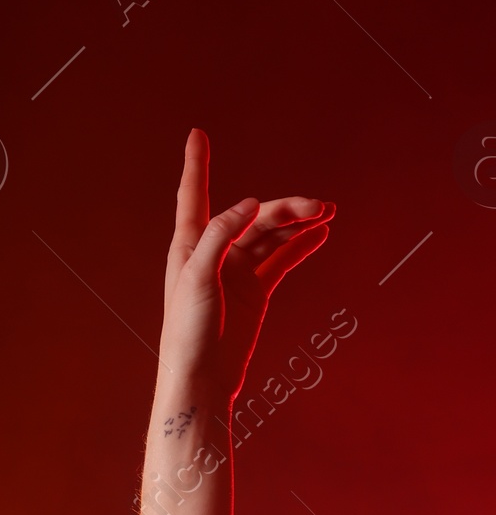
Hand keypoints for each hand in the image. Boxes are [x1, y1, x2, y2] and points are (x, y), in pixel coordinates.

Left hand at [158, 128, 334, 404]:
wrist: (201, 380)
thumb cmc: (187, 333)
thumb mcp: (198, 278)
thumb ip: (220, 236)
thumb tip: (250, 204)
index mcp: (189, 246)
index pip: (193, 195)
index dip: (196, 164)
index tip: (196, 134)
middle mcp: (213, 253)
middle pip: (254, 217)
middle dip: (286, 208)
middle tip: (319, 206)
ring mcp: (236, 272)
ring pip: (271, 236)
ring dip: (298, 222)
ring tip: (328, 212)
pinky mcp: (255, 292)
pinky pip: (281, 260)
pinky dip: (300, 245)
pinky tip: (320, 233)